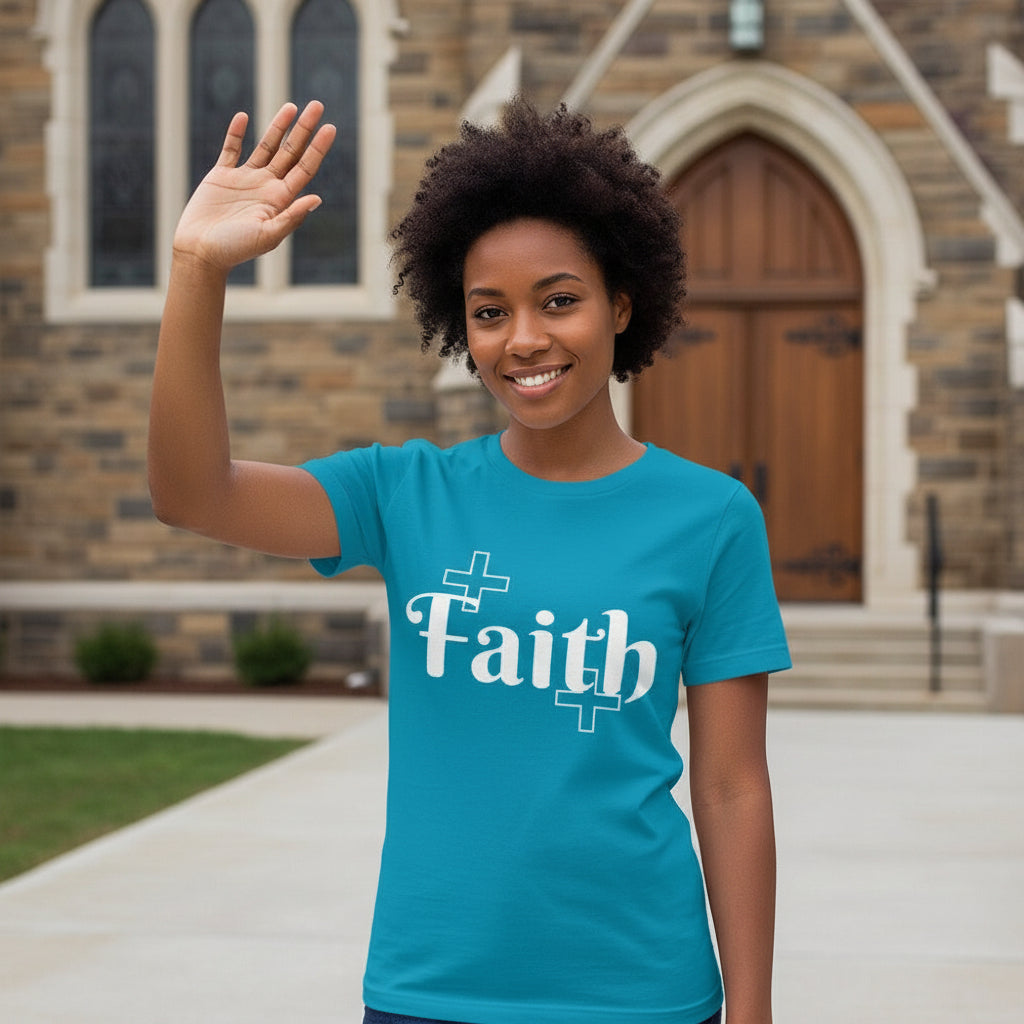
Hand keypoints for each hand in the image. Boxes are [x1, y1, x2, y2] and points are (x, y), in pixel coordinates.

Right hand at [172, 100, 336, 271]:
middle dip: (304, 129)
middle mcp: (266, 186)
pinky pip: (231, 150)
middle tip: (317, 105)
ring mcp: (245, 180)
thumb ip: (291, 217)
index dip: (318, 148)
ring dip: (278, 127)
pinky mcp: (221, 177)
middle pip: (290, 152)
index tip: (330, 128)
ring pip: (266, 146)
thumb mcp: (268, 235)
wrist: (201, 252)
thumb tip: (317, 198)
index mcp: (280, 200)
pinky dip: (236, 134)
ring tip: (292, 106)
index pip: (305, 168)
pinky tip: (244, 117)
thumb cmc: (236, 249)